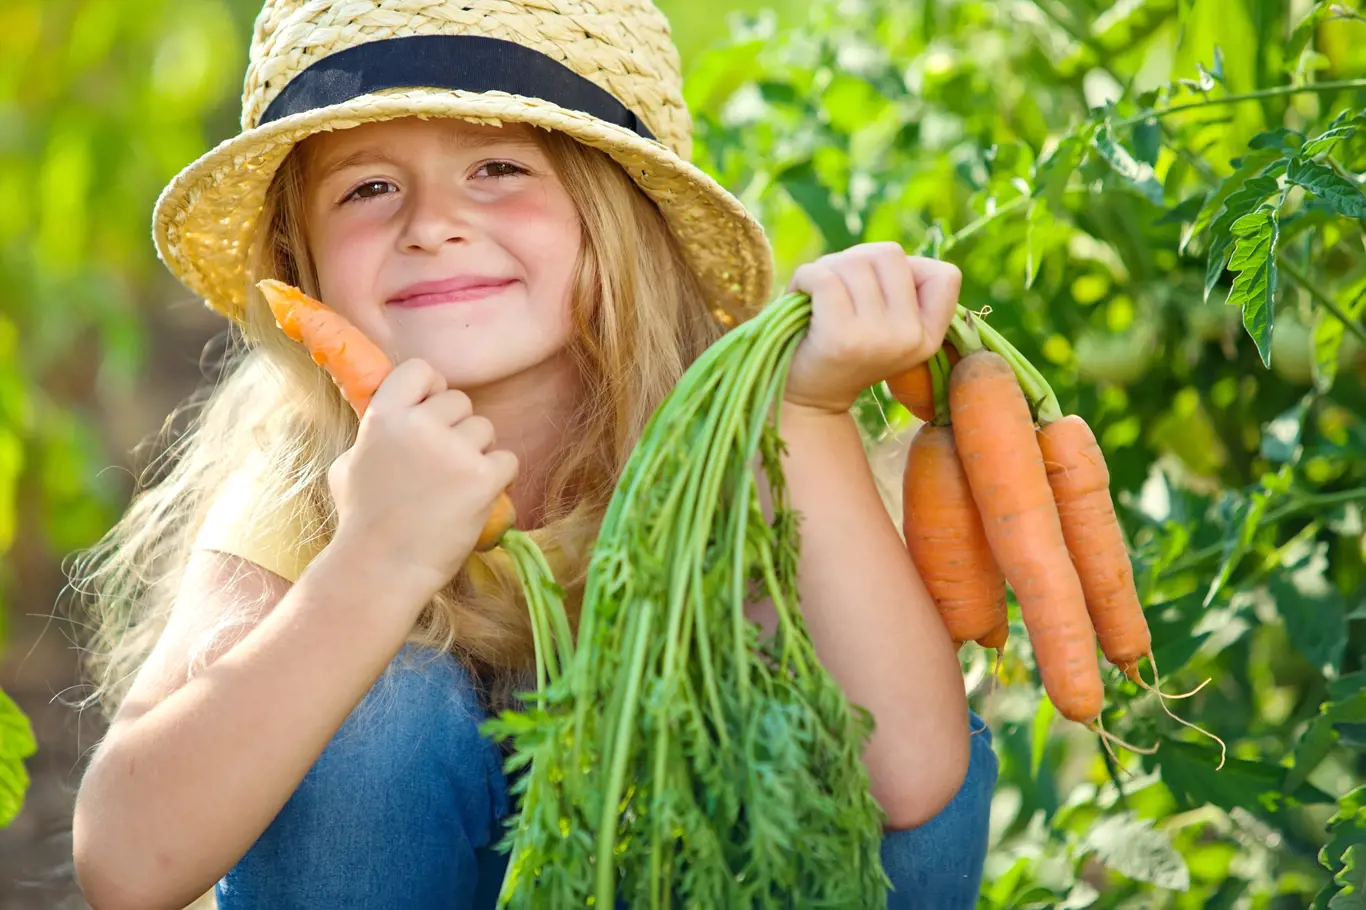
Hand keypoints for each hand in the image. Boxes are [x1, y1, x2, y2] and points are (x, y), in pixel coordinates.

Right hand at [327, 358, 518, 601]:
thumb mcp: (350, 463)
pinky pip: (508, 459)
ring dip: (477, 453)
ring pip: (486, 429)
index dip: (430, 389)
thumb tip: (391, 413)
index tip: (429, 413)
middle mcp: (420, 425)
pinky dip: (498, 478)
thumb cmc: (363, 521)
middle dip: (456, 429)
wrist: (382, 568)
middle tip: (440, 466)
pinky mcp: (483, 478)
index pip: (421, 369)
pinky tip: (475, 498)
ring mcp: (454, 450)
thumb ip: (375, 432)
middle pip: (460, 401)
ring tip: (453, 486)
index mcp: (385, 416)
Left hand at [783, 242, 961, 415]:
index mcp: (928, 336)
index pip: (945, 275)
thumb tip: (883, 256)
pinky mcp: (842, 338)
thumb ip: (898, 289)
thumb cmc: (843, 348)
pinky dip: (806, 277)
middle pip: (890, 255)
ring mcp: (878, 338)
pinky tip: (801, 296)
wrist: (807, 401)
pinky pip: (825, 278)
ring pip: (855, 261)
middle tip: (836, 286)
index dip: (909, 268)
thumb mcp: (886, 325)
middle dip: (856, 260)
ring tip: (815, 294)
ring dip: (826, 268)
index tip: (879, 291)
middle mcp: (911, 338)